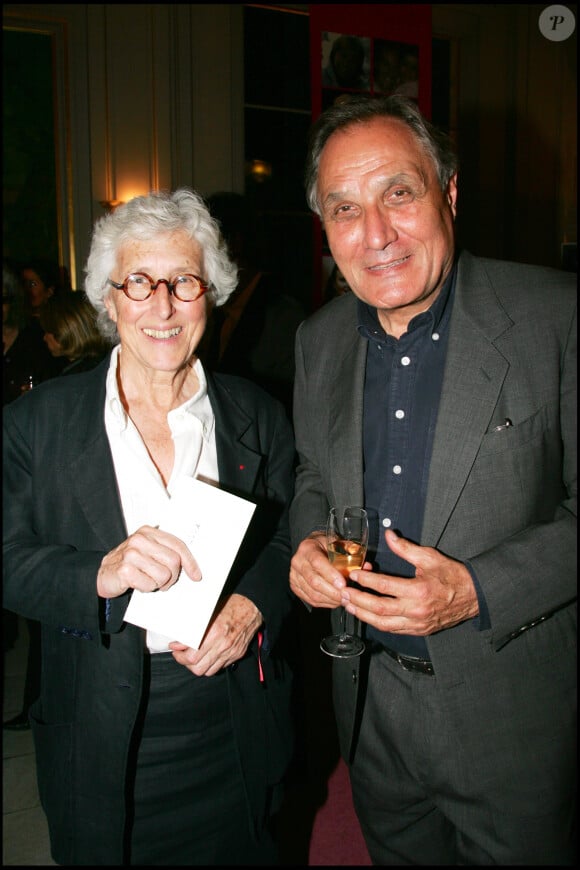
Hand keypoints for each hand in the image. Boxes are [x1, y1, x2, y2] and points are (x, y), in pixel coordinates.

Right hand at [96, 525, 200, 597]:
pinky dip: (146, 588)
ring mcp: (131, 553)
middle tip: (163, 582)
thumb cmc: (129, 564)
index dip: (190, 562)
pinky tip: (137, 583)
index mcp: (148, 532)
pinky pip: (149, 584)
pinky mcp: (125, 569)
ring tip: (147, 580)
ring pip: (163, 575)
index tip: (196, 575)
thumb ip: (165, 553)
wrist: (102, 575)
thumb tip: (190, 567)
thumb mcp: (148, 552)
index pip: (177, 545)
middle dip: (172, 577)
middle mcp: (140, 539)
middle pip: (174, 561)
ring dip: (157, 583)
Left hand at [169, 593, 262, 676]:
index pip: (192, 657)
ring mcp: (231, 652)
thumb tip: (177, 643)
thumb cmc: (230, 606)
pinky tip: (208, 655)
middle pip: (198, 669)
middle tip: (183, 656)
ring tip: (195, 657)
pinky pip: (221, 667)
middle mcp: (223, 645)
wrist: (252, 607)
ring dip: (199, 666)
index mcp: (214, 633)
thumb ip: (191, 630)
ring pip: (209, 671)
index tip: (176, 651)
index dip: (180, 657)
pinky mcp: (237, 655)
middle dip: (187, 664)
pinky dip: (212, 664)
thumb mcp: (207, 614)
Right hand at [290, 532, 371, 608]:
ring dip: (331, 599)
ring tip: (344, 599)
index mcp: (307, 548)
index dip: (330, 575)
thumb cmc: (326, 545)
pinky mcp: (295, 587)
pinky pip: (310, 599)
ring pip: (313, 593)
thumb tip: (367, 567)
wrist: (312, 548)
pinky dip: (325, 602)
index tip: (344, 584)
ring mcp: (294, 576)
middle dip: (333, 591)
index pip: (317, 562)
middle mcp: (297, 562)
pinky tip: (335, 601)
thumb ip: (351, 553)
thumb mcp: (337, 542)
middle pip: (314, 581)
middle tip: (348, 596)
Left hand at [342, 529, 478, 634]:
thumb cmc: (452, 576)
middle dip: (358, 601)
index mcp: (419, 590)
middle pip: (379, 609)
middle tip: (343, 593)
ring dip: (363, 615)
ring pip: (383, 623)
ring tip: (349, 605)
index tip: (353, 574)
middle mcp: (416, 610)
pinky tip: (367, 615)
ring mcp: (417, 623)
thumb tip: (389, 535)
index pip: (385, 586)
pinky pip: (393, 630)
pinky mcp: (419, 630)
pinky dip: (377, 623)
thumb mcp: (430, 557)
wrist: (473, 597)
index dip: (366, 580)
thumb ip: (406, 548)